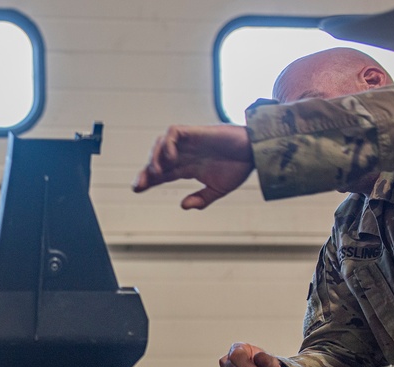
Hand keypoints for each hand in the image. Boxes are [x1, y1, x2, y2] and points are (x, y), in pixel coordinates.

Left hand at [132, 124, 254, 209]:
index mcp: (187, 167)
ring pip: (161, 145)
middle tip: (139, 185)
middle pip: (157, 160)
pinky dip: (168, 144)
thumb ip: (201, 199)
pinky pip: (173, 133)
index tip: (137, 189)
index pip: (161, 173)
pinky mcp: (195, 133)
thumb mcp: (218, 190)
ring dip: (155, 158)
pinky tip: (171, 159)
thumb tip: (183, 206)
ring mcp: (189, 143)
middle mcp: (184, 154)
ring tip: (156, 173)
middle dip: (146, 172)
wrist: (256, 151)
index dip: (148, 180)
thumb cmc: (239, 167)